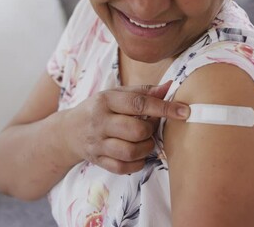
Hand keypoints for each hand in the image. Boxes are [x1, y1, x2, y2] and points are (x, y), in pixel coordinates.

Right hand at [60, 81, 188, 173]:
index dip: (164, 108)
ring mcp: (97, 143)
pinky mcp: (97, 160)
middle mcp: (100, 121)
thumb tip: (169, 86)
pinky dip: (137, 163)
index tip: (184, 111)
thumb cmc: (100, 109)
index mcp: (106, 100)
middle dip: (151, 131)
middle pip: (135, 130)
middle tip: (151, 128)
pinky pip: (122, 167)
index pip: (139, 103)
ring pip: (129, 151)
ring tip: (145, 141)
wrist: (68, 131)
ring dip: (146, 148)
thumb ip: (143, 91)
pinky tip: (138, 155)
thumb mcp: (116, 94)